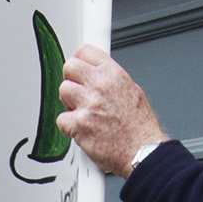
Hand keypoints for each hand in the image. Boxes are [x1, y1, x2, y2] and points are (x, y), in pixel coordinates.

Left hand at [56, 45, 168, 176]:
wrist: (141, 150)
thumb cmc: (139, 126)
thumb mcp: (131, 90)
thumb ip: (110, 80)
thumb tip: (96, 73)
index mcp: (114, 74)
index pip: (85, 52)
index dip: (78, 60)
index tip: (77, 68)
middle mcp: (101, 85)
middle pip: (69, 67)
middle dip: (71, 79)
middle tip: (77, 92)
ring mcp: (89, 104)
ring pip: (63, 91)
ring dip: (69, 103)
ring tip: (84, 112)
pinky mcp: (79, 124)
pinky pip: (61, 119)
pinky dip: (68, 126)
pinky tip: (82, 129)